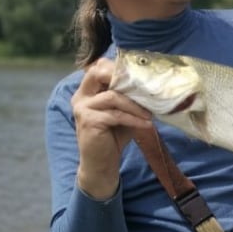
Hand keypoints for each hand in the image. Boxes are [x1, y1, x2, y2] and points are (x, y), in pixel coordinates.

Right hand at [70, 58, 152, 198]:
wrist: (101, 164)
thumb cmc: (113, 136)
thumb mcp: (122, 112)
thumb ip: (128, 97)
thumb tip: (151, 85)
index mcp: (87, 91)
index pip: (99, 67)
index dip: (119, 68)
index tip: (141, 77)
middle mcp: (81, 96)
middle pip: (99, 73)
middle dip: (123, 77)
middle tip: (144, 88)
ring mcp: (82, 109)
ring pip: (113, 96)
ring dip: (135, 105)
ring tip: (150, 113)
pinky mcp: (89, 122)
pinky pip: (116, 115)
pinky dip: (133, 119)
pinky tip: (146, 124)